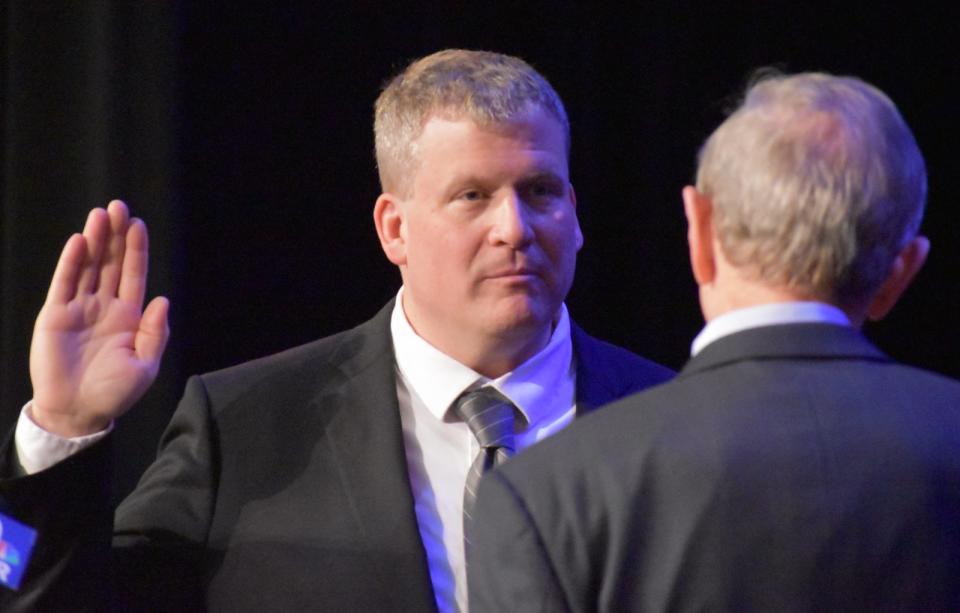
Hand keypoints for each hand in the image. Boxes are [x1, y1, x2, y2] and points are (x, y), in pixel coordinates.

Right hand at [29, 200, 169, 436]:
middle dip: (115, 236)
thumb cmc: (114, 392)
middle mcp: (105, 306)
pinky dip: (71, 262)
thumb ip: (155, 333)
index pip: (133, 274)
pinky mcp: (55, 315)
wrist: (78, 411)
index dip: (136, 250)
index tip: (138, 224)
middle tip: (118, 206)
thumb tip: (163, 300)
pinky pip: (64, 283)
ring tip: (100, 214)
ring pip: (88, 267)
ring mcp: (79, 308)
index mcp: (129, 316)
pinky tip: (79, 241)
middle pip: (111, 263)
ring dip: (94, 241)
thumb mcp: (145, 365)